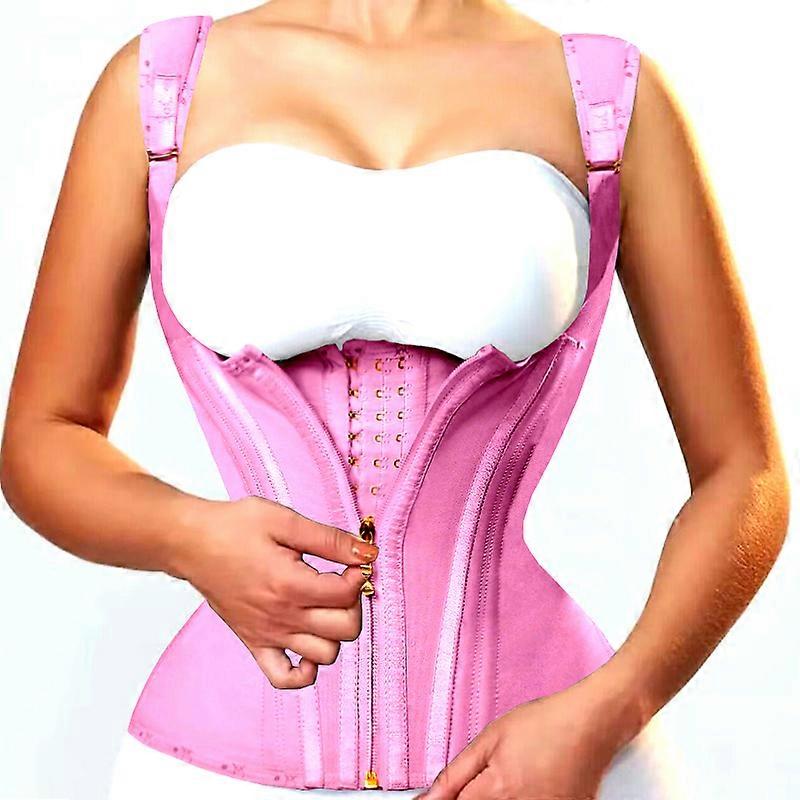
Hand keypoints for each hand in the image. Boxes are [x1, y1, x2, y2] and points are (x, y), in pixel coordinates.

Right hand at [173, 495, 378, 689]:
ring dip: (335, 632)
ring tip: (324, 606)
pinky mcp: (254, 643)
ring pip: (325, 655)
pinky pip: (284, 678)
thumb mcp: (285, 521)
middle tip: (342, 582)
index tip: (352, 561)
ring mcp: (268, 635)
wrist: (191, 543)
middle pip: (345, 629)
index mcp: (291, 585)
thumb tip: (366, 553)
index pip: (347, 594)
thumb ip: (329, 540)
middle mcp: (282, 617)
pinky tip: (308, 645)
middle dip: (354, 604)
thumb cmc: (234, 527)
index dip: (359, 574)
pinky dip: (303, 672)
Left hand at [413, 676, 642, 799]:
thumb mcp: (491, 738)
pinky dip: (520, 799)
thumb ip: (456, 773)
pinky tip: (527, 783)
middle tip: (486, 780)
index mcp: (499, 791)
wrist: (591, 724)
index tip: (438, 799)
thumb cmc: (545, 723)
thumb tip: (428, 799)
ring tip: (512, 776)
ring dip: (495, 799)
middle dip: (472, 798)